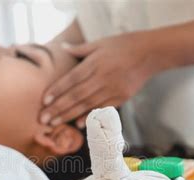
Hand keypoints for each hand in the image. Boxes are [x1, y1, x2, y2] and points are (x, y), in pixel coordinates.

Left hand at [40, 32, 154, 127]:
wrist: (150, 53)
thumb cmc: (123, 45)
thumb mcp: (101, 43)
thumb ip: (81, 49)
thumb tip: (63, 48)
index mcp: (94, 63)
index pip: (71, 79)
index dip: (57, 91)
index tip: (44, 101)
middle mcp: (102, 77)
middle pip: (76, 95)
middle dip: (58, 108)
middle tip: (43, 119)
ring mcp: (112, 89)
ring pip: (87, 105)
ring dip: (69, 115)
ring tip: (54, 123)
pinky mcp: (121, 97)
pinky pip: (102, 109)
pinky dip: (90, 116)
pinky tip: (78, 124)